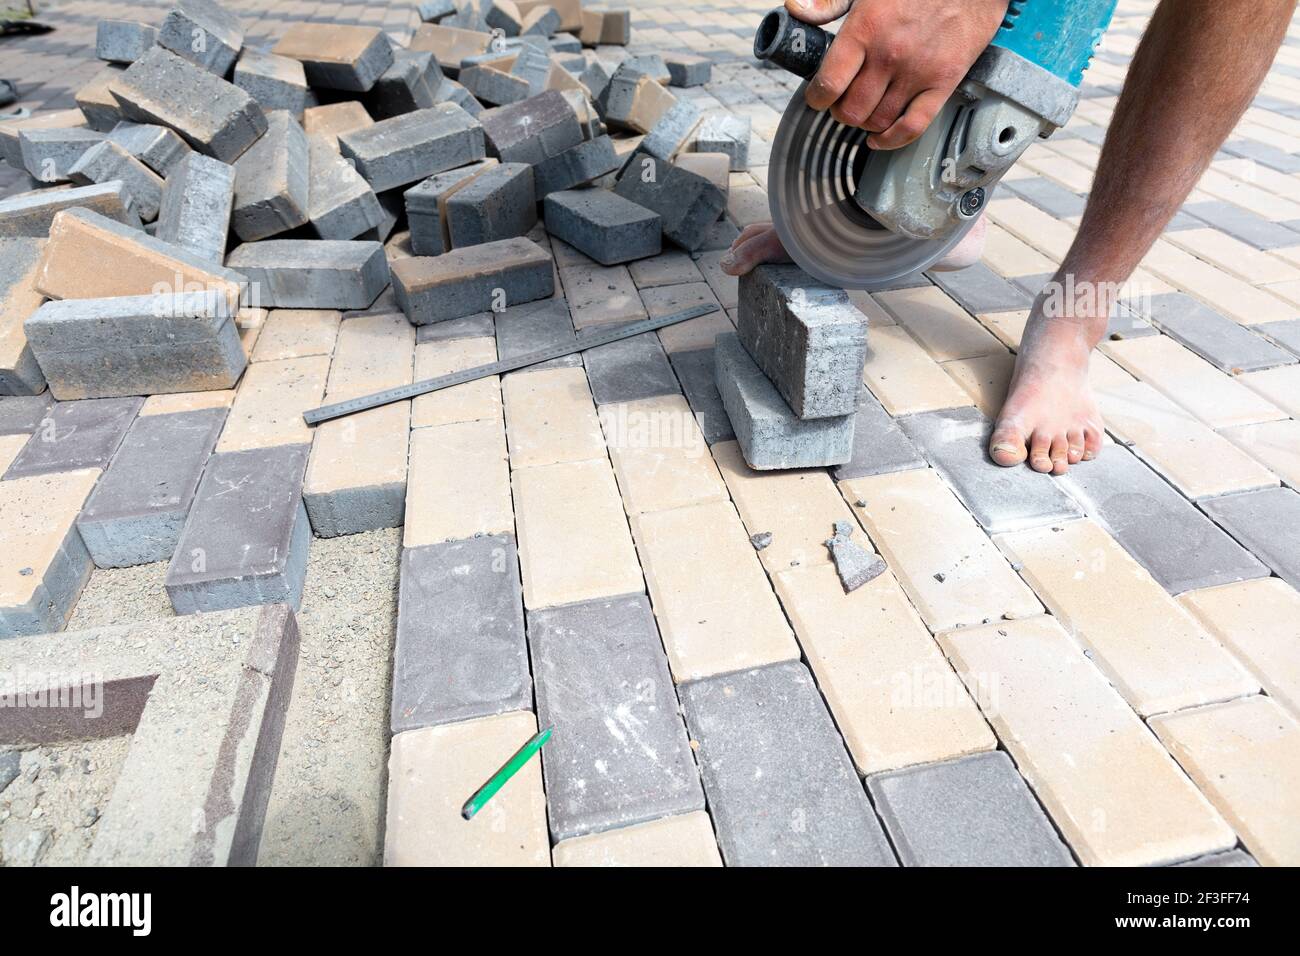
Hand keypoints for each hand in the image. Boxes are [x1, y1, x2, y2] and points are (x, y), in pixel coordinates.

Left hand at [789, 0, 1008, 148]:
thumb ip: (829, 2)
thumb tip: (796, 10)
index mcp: (866, 28)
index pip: (829, 84)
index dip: (817, 98)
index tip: (818, 97)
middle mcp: (889, 55)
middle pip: (852, 110)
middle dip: (841, 112)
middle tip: (842, 104)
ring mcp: (917, 72)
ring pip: (878, 121)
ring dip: (865, 124)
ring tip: (864, 111)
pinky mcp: (943, 81)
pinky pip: (913, 126)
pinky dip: (892, 140)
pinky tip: (880, 139)